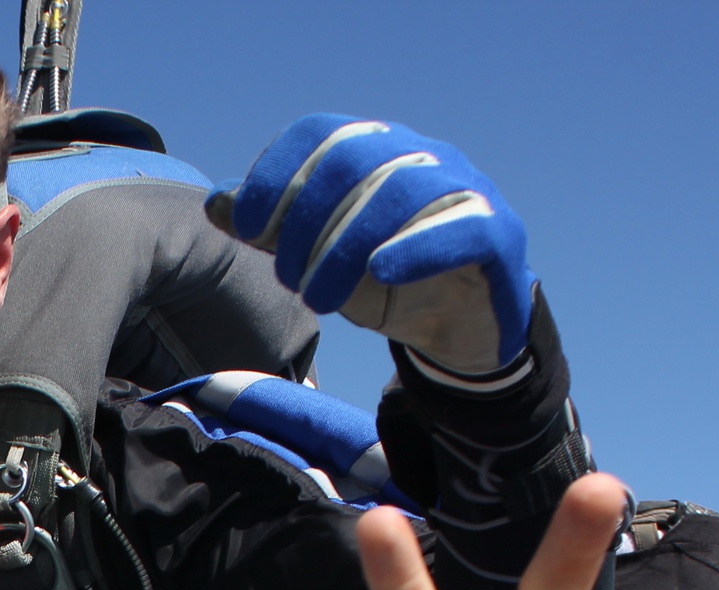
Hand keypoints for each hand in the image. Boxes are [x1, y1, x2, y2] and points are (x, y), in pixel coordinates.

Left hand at [208, 115, 534, 374]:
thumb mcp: (320, 258)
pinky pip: (461, 227)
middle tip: (288, 278)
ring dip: (345, 246)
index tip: (245, 226)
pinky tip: (380, 272)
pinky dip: (415, 247)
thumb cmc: (386, 284)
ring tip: (318, 297)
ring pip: (401, 190)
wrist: (459, 328)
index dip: (277, 173)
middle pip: (354, 158)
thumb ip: (275, 230)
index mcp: (378, 150)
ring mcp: (466, 189)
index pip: (321, 132)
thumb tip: (220, 202)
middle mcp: (422, 156)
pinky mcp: (498, 235)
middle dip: (305, 219)